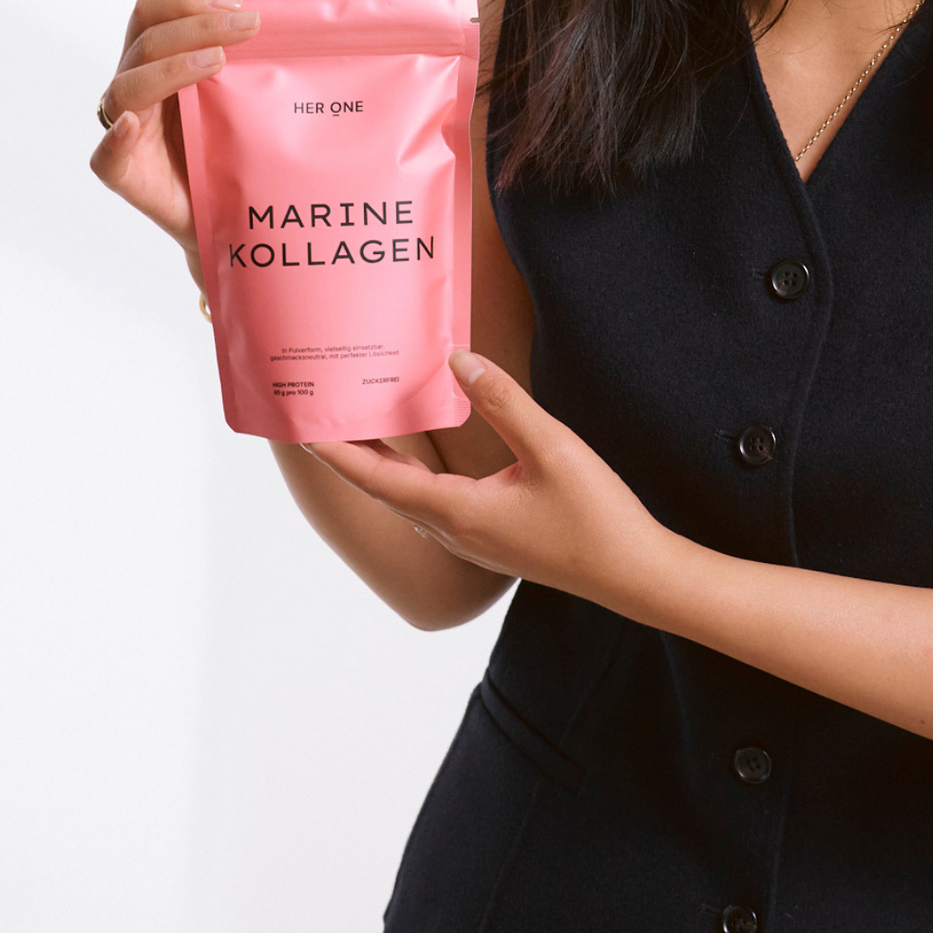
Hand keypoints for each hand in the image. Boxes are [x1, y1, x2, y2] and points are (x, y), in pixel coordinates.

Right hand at [89, 0, 260, 251]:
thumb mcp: (252, 97)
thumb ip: (258, 61)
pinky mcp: (125, 173)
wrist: (235, 217)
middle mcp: (141, 89)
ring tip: (215, 62)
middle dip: (197, 24)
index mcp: (163, 61)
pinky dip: (118, 136)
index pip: (155, 12)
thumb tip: (299, 22)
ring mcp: (129, 130)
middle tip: (248, 27)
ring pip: (128, 86)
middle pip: (146, 39)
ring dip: (171, 66)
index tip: (238, 4)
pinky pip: (107, 154)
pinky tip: (135, 124)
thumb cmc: (242, 150)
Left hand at [305, 353, 672, 613]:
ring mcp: (472, 541)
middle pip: (386, 489)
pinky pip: (434, 506)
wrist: (633, 573)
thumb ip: (502, 400)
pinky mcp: (493, 540)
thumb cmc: (595, 516)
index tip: (300, 428)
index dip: (338, 452)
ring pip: (409, 500)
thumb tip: (457, 359)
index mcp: (457, 512)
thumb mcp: (550, 447)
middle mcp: (454, 532)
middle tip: (322, 416)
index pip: (379, 479)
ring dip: (381, 467)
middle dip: (351, 453)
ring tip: (364, 429)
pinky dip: (413, 478)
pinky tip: (424, 462)